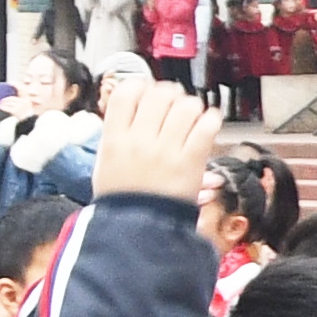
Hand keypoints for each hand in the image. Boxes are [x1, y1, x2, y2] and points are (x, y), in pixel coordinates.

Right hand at [92, 79, 218, 204]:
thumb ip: (118, 133)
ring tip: (193, 114)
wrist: (138, 229)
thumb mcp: (106, 163)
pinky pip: (206, 128)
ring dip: (192, 105)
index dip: (140, 86)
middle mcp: (139, 141)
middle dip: (170, 93)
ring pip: (185, 107)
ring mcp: (166, 151)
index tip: (148, 91)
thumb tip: (134, 104)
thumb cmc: (123, 198)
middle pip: (159, 95)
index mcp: (114, 139)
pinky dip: (211, 120)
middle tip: (175, 100)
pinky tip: (209, 122)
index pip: (126, 93)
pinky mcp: (190, 162)